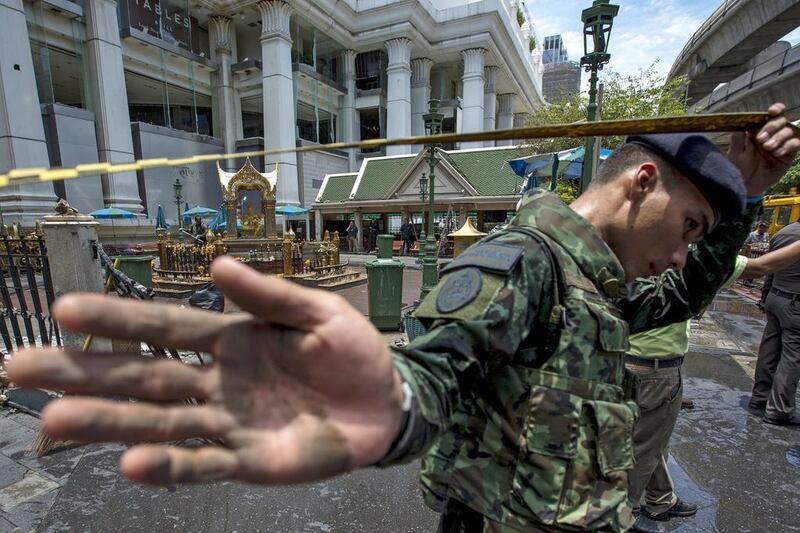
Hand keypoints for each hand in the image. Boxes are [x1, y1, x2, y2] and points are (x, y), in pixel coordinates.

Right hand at [7, 257, 403, 484]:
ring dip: (109, 424)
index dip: (118, 320)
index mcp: (230, 338)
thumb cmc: (351, 352)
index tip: (65, 311)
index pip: (164, 327)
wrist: (385, 402)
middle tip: (20, 368)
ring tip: (54, 422)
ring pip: (160, 423)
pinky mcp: (248, 461)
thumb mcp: (318, 313)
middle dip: (85, 374)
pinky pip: (203, 464)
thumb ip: (270, 295)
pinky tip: (131, 465)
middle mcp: (216, 381)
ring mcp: (228, 423)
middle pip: (143, 377)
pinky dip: (170, 467)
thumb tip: (216, 265)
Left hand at [728, 103, 799, 195]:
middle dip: (772, 127)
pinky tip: (778, 153)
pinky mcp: (788, 154)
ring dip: (779, 137)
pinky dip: (788, 146)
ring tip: (767, 148)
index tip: (772, 111)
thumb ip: (737, 139)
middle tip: (761, 139)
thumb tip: (740, 124)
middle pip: (780, 121)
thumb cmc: (739, 167)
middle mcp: (772, 134)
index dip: (775, 109)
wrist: (746, 185)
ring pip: (788, 131)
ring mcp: (781, 143)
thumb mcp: (735, 153)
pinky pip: (795, 144)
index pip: (771, 115)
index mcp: (758, 129)